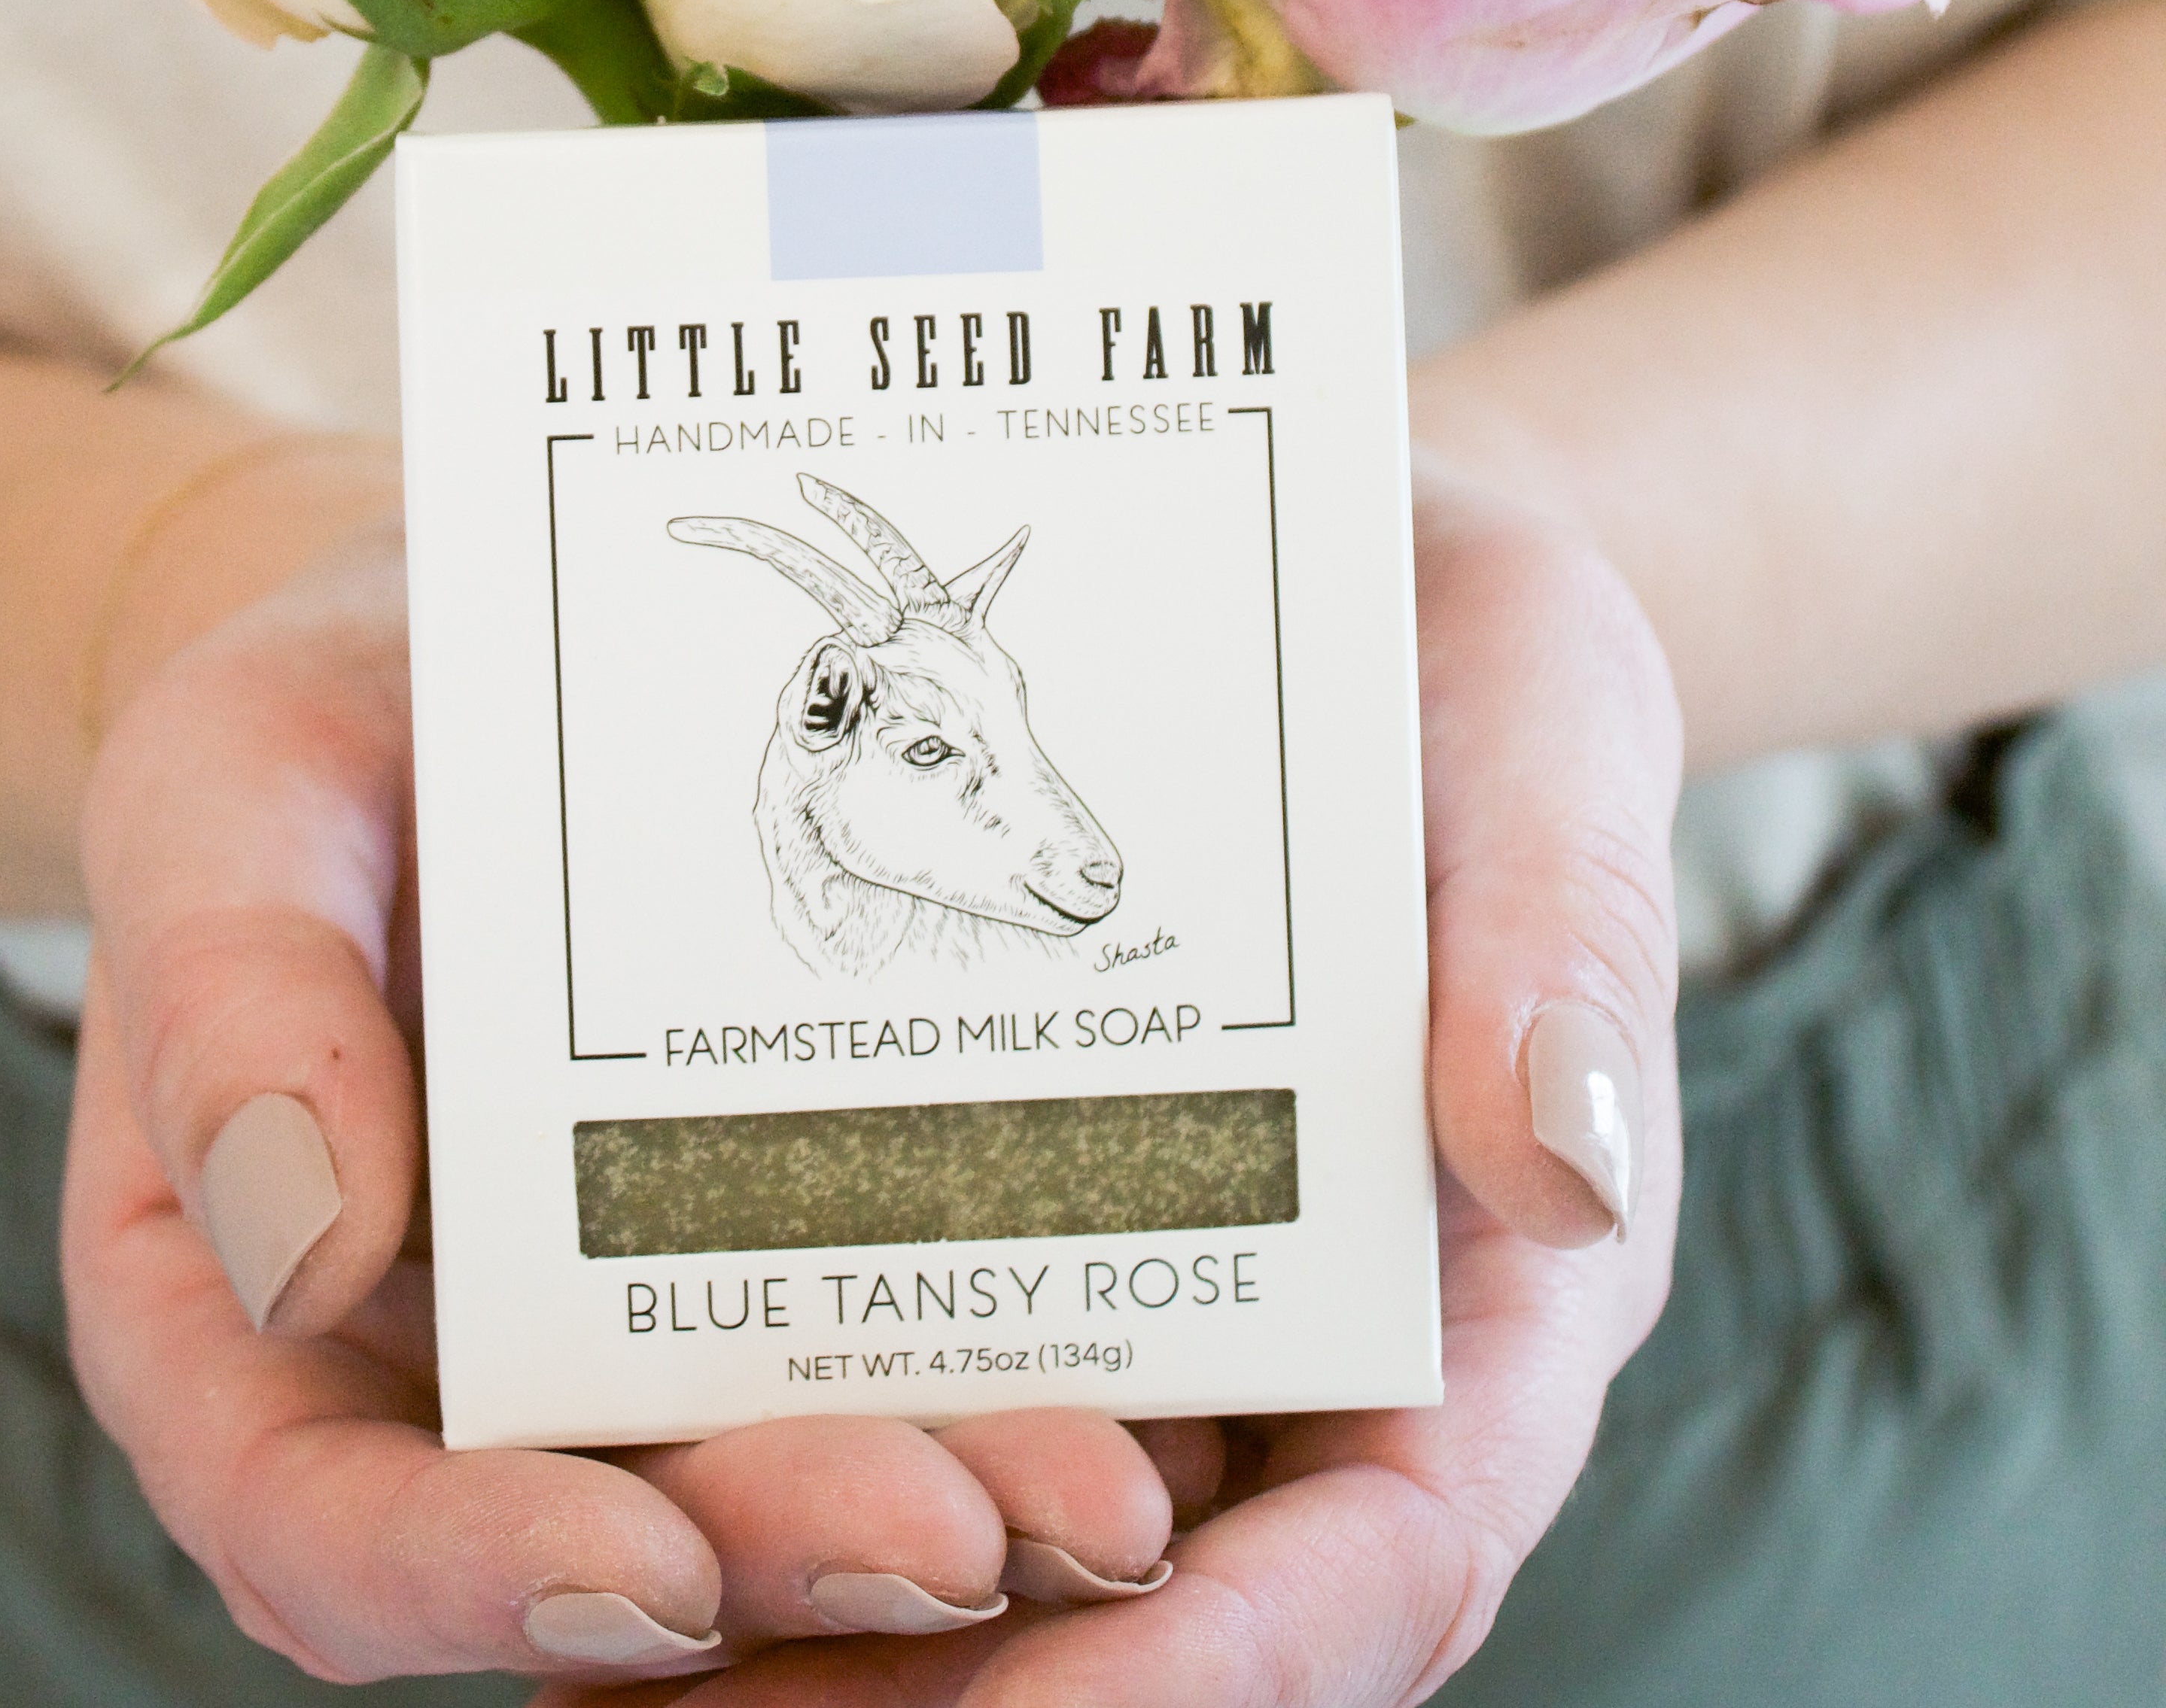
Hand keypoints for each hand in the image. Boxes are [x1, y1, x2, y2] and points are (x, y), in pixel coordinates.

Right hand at [61, 519, 1181, 1682]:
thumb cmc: (307, 743)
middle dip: (783, 1549)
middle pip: (598, 1537)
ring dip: (942, 1499)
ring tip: (1102, 1481)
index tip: (647, 1573)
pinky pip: (880, 1321)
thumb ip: (233, 1010)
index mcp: (253, 1323)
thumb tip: (302, 1248)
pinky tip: (1142, 1346)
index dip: (476, 1582)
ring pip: (773, 1469)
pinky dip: (1000, 1356)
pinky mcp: (771, 1225)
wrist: (459, 656)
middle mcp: (444, 1368)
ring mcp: (622, 1312)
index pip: (326, 1528)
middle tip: (962, 1531)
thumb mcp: (225, 808)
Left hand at [524, 462, 1686, 1707]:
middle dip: (970, 1670)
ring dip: (826, 1590)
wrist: (1338, 578)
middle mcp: (1310, 1339)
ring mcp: (1150, 1282)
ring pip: (1004, 1512)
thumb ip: (1563, 939)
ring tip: (626, 1600)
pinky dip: (777, 1399)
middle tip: (735, 1687)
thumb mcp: (1545, 734)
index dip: (1242, 1657)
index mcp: (1487, 1297)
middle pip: (1163, 1593)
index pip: (1391, 1549)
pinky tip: (612, 1408)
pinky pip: (899, 1338)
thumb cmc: (1473, 671)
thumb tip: (1561, 1156)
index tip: (1062, 1702)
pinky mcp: (1011, 1193)